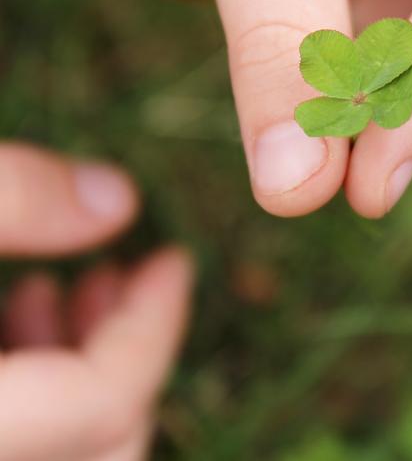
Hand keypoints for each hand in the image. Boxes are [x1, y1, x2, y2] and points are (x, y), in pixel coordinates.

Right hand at [0, 143, 191, 460]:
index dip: (155, 324)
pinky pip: (22, 430)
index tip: (174, 261)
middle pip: (101, 444)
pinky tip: (24, 305)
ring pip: (60, 446)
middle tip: (131, 276)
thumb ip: (11, 196)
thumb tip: (120, 200)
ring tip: (78, 285)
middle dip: (128, 351)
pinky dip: (39, 376)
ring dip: (81, 364)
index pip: (102, 402)